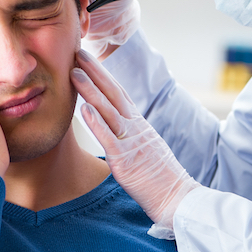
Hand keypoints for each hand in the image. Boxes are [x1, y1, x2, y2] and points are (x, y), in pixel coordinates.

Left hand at [71, 49, 197, 228]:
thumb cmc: (161, 179)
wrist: (177, 198)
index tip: (88, 60)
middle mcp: (136, 128)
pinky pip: (109, 138)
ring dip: (90, 90)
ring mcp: (131, 142)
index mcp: (140, 125)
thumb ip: (131, 136)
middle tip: (78, 52)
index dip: (103, 75)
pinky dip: (96, 121)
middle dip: (95, 72)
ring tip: (74, 73)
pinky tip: (84, 108)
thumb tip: (116, 129)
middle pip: (114, 93)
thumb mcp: (146, 150)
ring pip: (109, 110)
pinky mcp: (126, 160)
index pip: (120, 93)